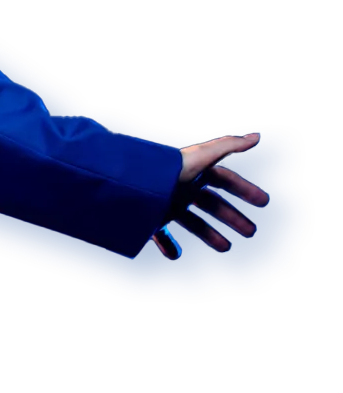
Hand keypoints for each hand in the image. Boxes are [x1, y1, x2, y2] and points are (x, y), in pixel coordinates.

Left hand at [151, 130, 266, 259]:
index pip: (224, 180)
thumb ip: (227, 147)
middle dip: (232, 217)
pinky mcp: (150, 219)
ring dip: (209, 234)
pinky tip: (176, 255)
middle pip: (212, 204)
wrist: (130, 188)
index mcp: (193, 172)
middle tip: (250, 232)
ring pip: (191, 221)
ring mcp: (166, 204)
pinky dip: (168, 246)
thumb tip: (256, 137)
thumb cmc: (166, 171)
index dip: (244, 190)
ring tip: (225, 247)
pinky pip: (160, 234)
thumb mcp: (199, 159)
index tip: (262, 203)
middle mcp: (181, 187)